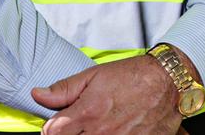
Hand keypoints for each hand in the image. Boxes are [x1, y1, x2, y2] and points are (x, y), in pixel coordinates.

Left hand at [33, 54, 183, 133]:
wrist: (166, 83)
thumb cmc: (131, 76)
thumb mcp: (93, 75)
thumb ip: (64, 89)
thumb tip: (37, 95)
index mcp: (87, 112)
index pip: (52, 133)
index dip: (51, 128)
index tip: (56, 124)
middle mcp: (100, 133)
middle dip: (71, 133)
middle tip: (80, 124)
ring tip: (97, 126)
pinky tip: (114, 129)